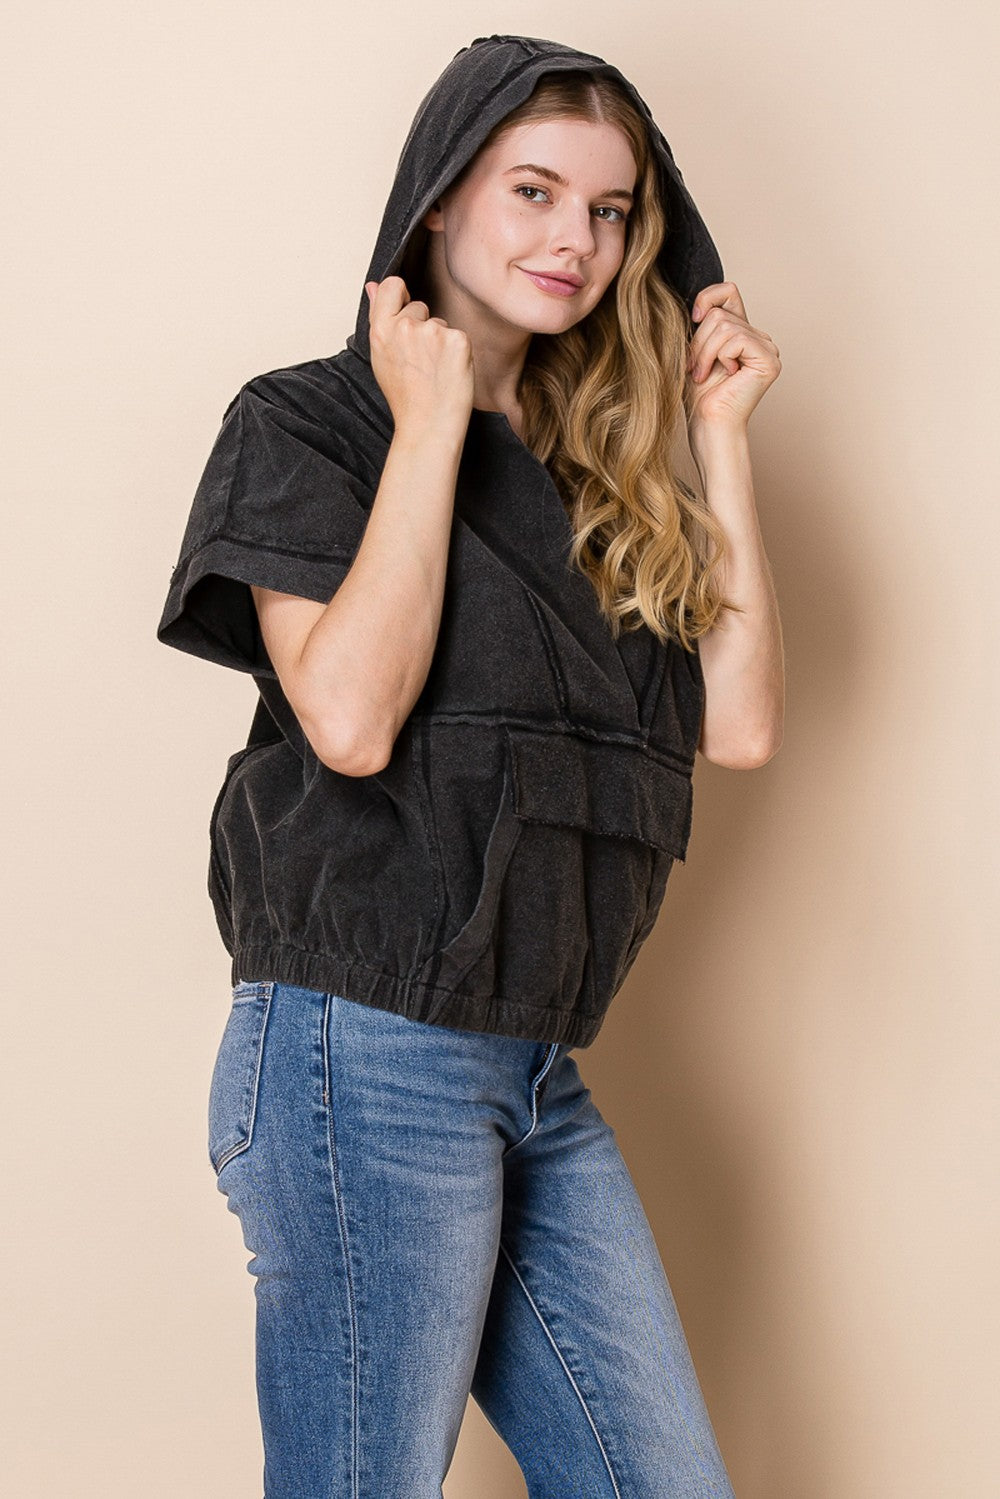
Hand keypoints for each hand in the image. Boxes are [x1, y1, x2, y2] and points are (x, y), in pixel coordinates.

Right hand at [365, 276, 474, 436]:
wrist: (428, 426)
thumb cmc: (405, 396)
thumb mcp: (381, 356)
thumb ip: (378, 317)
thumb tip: (372, 286)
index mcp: (382, 329)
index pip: (392, 285)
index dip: (401, 297)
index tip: (405, 315)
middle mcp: (406, 326)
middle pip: (419, 307)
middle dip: (422, 327)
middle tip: (420, 361)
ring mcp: (433, 332)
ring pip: (440, 323)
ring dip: (440, 341)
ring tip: (434, 370)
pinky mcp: (458, 340)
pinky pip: (458, 336)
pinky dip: (457, 352)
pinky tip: (449, 371)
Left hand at [683, 282, 780, 431]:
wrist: (707, 424)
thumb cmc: (698, 394)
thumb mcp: (694, 349)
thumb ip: (700, 322)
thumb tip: (695, 299)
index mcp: (742, 332)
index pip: (728, 291)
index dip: (706, 299)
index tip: (692, 321)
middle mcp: (758, 337)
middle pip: (721, 313)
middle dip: (699, 341)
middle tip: (695, 367)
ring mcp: (767, 348)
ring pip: (724, 326)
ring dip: (705, 352)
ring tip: (703, 374)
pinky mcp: (769, 359)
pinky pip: (736, 338)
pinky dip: (719, 357)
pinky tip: (725, 375)